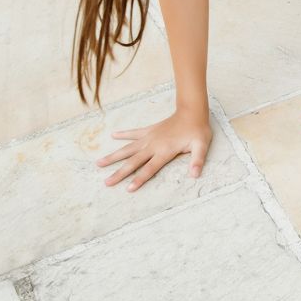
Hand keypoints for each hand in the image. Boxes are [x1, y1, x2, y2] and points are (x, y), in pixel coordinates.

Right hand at [97, 106, 211, 191]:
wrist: (192, 111)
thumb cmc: (197, 130)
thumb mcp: (202, 146)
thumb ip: (197, 160)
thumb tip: (195, 174)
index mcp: (164, 151)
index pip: (150, 168)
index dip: (139, 179)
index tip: (128, 189)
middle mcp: (153, 145)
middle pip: (133, 161)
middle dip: (119, 173)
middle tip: (106, 182)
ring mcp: (149, 137)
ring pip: (128, 148)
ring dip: (114, 156)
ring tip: (99, 162)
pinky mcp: (150, 130)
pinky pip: (134, 133)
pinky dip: (124, 134)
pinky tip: (113, 135)